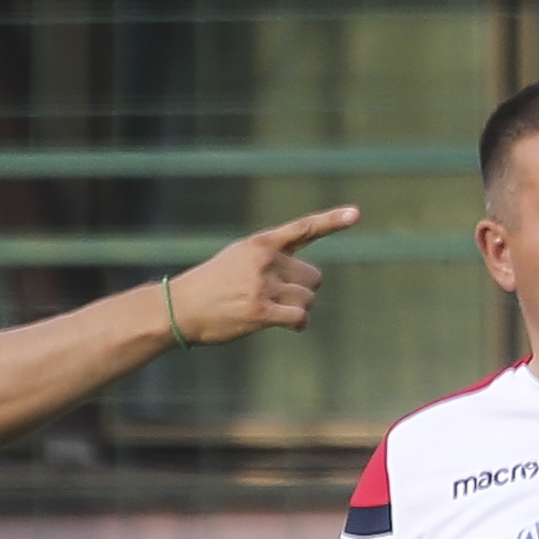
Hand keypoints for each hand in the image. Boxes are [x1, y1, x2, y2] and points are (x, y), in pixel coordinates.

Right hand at [168, 208, 360, 343]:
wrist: (181, 307)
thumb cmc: (212, 284)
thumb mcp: (239, 256)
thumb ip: (272, 256)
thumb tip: (307, 277)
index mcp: (261, 243)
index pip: (303, 228)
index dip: (332, 220)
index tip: (356, 213)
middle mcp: (265, 260)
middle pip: (314, 277)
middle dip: (303, 290)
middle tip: (280, 296)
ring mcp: (263, 285)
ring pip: (308, 299)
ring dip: (299, 309)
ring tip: (275, 311)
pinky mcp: (260, 311)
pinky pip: (299, 317)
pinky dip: (298, 323)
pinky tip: (288, 324)